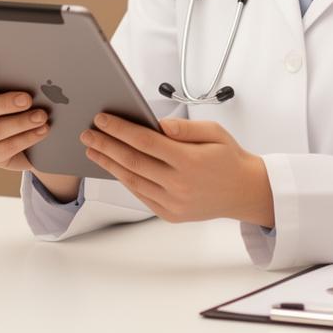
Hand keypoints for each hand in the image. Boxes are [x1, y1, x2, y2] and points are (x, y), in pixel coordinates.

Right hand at [0, 71, 80, 201]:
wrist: (32, 140)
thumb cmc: (25, 106)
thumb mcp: (21, 92)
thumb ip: (21, 84)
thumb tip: (38, 80)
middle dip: (4, 103)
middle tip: (27, 99)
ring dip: (21, 122)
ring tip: (42, 116)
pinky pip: (6, 148)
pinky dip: (27, 138)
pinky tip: (42, 130)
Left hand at [79, 114, 274, 226]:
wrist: (244, 192)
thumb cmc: (229, 158)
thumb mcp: (214, 132)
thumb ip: (184, 128)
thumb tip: (157, 124)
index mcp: (189, 161)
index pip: (145, 142)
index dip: (120, 129)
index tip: (102, 119)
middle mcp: (179, 184)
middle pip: (133, 161)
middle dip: (106, 145)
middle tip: (88, 133)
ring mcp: (173, 202)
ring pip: (132, 180)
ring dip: (109, 163)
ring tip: (93, 149)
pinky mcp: (170, 214)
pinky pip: (141, 194)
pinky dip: (124, 179)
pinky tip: (114, 167)